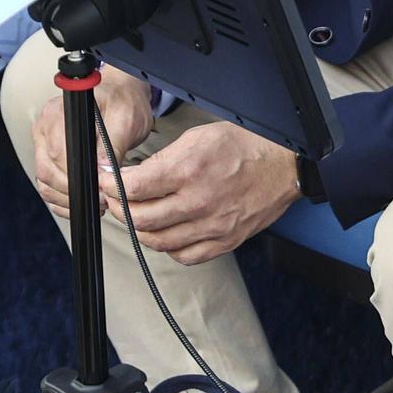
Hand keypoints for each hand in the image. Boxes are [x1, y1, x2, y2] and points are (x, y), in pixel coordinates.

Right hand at [33, 66, 152, 219]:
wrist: (121, 97)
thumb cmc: (124, 102)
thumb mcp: (127, 120)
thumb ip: (114, 145)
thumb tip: (102, 171)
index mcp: (60, 112)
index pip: (58, 153)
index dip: (78, 175)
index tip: (99, 187)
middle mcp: (45, 126)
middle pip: (48, 170)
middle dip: (75, 190)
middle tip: (103, 197)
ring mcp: (42, 142)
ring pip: (45, 182)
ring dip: (69, 198)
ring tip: (97, 199)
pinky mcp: (47, 156)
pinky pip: (48, 186)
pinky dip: (64, 199)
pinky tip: (83, 199)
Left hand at [99, 122, 299, 265]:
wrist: (287, 164)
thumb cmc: (246, 145)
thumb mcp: (200, 136)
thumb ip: (163, 158)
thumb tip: (131, 174)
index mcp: (189, 169)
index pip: (133, 187)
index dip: (110, 184)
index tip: (106, 180)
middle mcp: (198, 201)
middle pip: (139, 217)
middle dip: (118, 207)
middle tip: (115, 198)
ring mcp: (212, 225)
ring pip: (157, 241)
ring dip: (138, 229)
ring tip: (135, 215)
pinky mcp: (225, 241)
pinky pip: (184, 256)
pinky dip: (167, 247)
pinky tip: (166, 232)